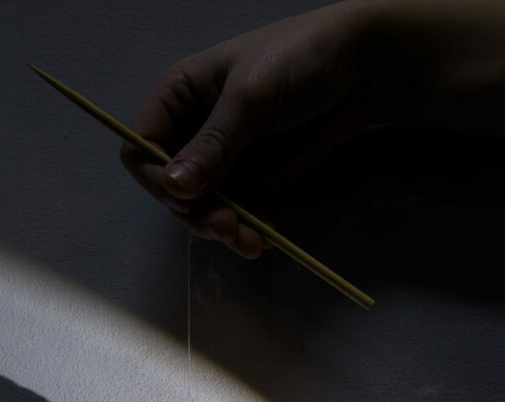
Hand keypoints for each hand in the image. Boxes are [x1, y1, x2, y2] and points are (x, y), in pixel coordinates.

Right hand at [122, 3, 378, 257]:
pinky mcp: (257, 178)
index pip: (141, 147)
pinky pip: (240, 213)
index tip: (182, 198)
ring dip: (221, 228)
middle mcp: (195, 130)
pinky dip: (248, 230)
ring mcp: (226, 158)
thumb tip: (176, 188)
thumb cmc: (298, 57)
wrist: (363, 65)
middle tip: (225, 225)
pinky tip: (265, 239)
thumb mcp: (251, 96)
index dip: (154, 177)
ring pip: (205, 207)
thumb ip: (214, 144)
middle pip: (172, 187)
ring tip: (249, 240)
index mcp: (180, 96)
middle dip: (194, 212)